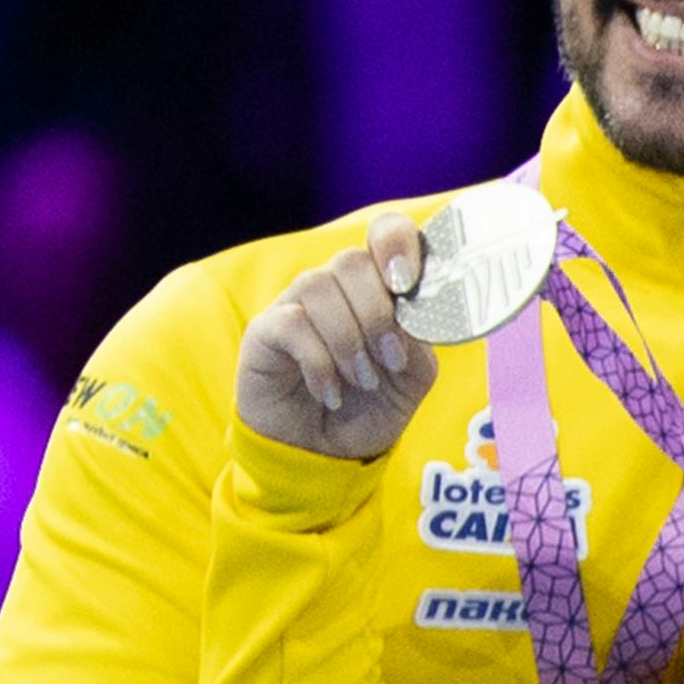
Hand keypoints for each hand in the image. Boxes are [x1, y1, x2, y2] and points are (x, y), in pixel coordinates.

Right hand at [236, 225, 441, 458]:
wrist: (325, 450)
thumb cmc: (371, 404)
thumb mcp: (412, 378)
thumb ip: (418, 343)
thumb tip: (409, 319)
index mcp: (379, 288)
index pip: (386, 233)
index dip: (397, 243)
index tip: (408, 283)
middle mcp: (336, 287)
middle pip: (351, 260)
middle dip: (377, 313)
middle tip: (389, 360)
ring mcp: (297, 303)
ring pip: (317, 284)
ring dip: (349, 339)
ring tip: (362, 380)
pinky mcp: (265, 330)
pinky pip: (291, 323)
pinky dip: (319, 361)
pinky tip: (329, 392)